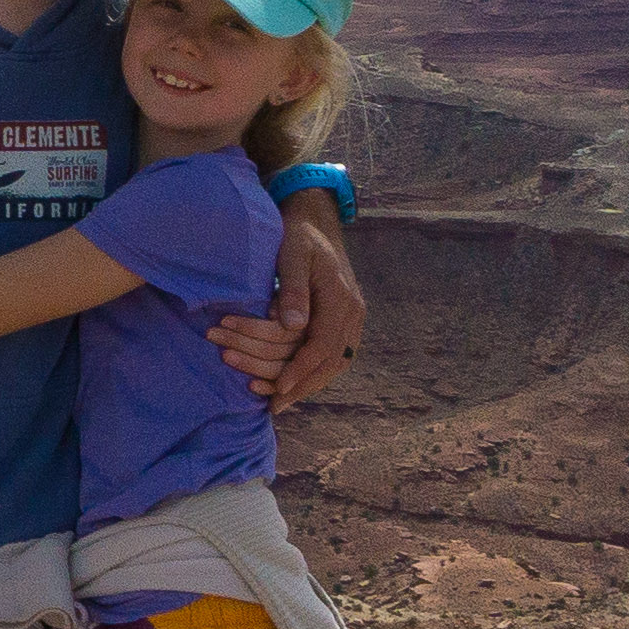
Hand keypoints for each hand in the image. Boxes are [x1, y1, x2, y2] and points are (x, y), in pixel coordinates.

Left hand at [268, 204, 363, 407]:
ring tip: (281, 400)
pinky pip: (334, 354)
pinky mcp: (345, 320)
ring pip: (336, 362)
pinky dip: (315, 371)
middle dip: (303, 386)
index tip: (278, 389)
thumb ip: (293, 288)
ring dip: (310, 383)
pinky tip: (295, 382)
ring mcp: (352, 317)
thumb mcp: (292, 254)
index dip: (300, 370)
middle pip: (333, 361)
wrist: (317, 222)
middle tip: (275, 406)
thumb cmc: (299, 235)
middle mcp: (353, 312)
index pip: (323, 345)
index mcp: (342, 298)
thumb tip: (293, 325)